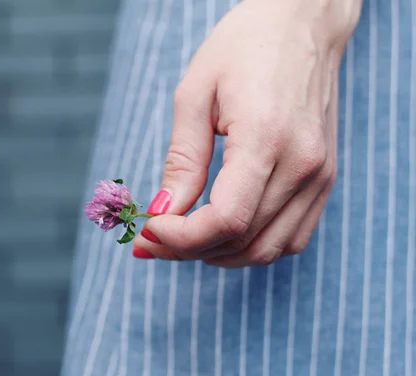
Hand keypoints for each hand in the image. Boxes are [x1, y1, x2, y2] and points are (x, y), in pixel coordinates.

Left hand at [132, 0, 361, 266]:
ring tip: (182, 239)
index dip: (181, 237)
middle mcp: (303, 165)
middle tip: (152, 240)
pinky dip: (252, 247)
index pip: (226, 219)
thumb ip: (182, 161)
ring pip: (268, 250)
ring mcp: (320, 176)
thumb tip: (163, 212)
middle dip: (188, 249)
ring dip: (219, 254)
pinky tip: (222, 233)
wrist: (302, 24)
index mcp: (267, 138)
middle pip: (243, 240)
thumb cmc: (244, 47)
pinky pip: (292, 238)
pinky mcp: (324, 179)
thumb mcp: (195, 95)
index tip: (149, 228)